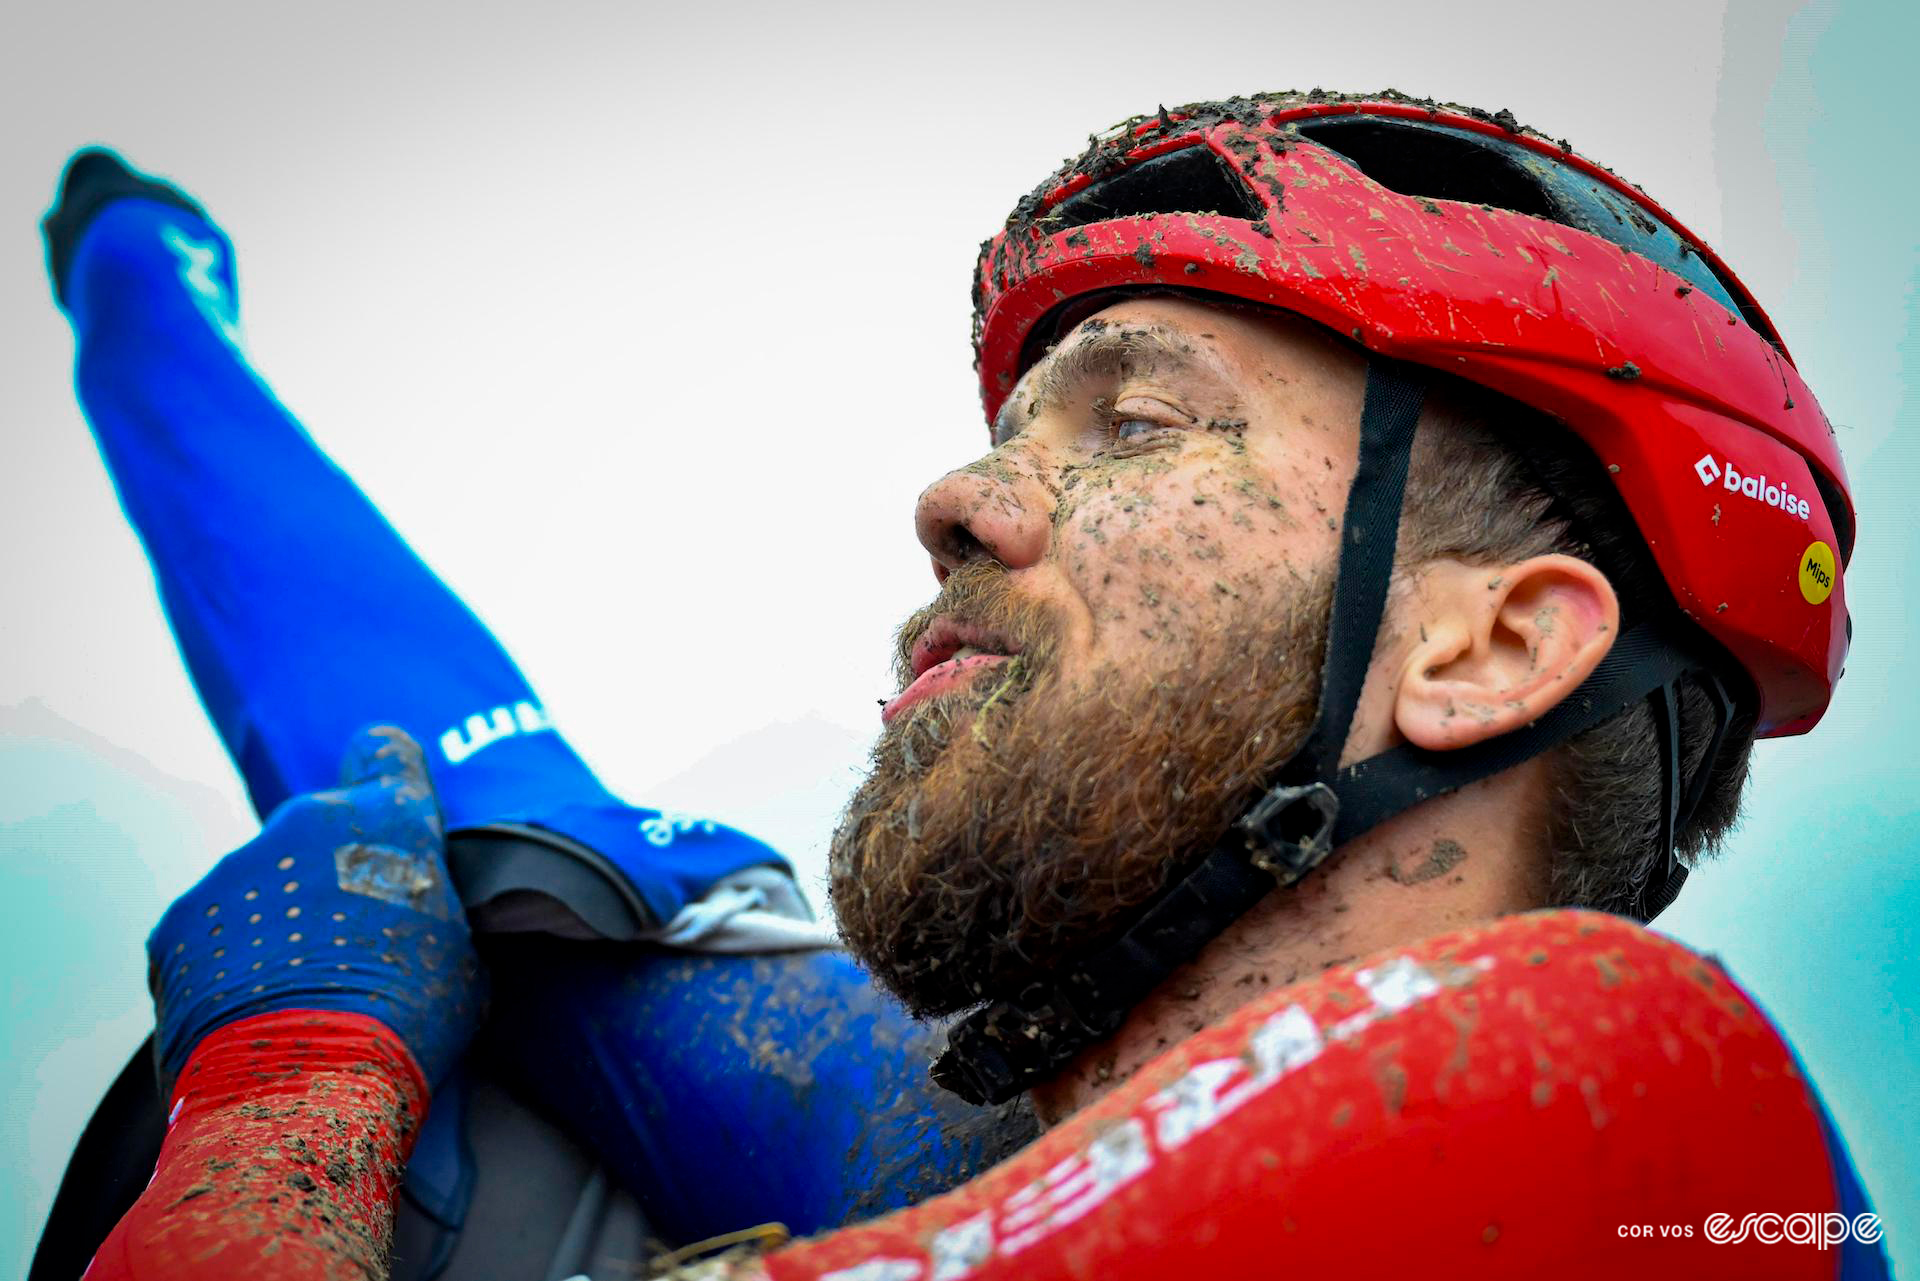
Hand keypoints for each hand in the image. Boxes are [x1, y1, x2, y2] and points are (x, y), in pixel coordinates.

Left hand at [147, 726, 483, 1089]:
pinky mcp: (178, 923)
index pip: (386, 751)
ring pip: (261, 883)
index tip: (386, 814)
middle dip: (330, 873)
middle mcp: (303, 822)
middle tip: (348, 944)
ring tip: (296, 996)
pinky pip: (209, 932)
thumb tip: (426, 927)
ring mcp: (233, 869)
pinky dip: (226, 964)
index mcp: (388, 819)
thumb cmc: (409, 1021)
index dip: (388, 775)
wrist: (303, 1086)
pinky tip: (251, 1015)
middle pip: (317, 829)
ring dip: (277, 921)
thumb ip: (435, 913)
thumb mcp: (463, 958)